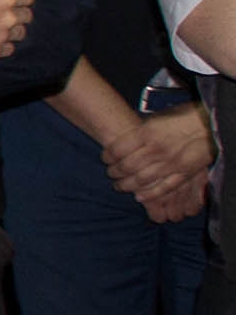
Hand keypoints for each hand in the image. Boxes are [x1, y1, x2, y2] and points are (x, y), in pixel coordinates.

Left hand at [102, 104, 213, 222]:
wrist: (209, 124)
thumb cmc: (182, 117)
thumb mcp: (155, 119)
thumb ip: (140, 133)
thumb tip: (124, 142)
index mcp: (146, 134)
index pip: (117, 150)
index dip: (107, 156)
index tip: (105, 159)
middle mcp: (155, 150)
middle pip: (126, 166)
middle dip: (115, 172)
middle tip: (111, 174)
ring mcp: (169, 163)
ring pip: (141, 180)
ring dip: (127, 185)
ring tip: (120, 186)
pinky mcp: (183, 173)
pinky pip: (163, 188)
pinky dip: (149, 194)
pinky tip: (139, 196)